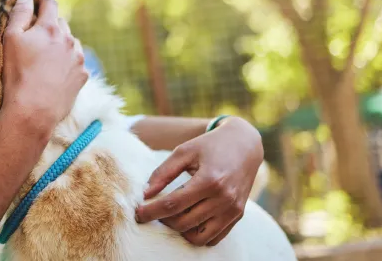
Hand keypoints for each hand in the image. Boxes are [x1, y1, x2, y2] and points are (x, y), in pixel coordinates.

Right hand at [0, 0, 87, 136]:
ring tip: (45, 58)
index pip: (50, 4)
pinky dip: (67, 62)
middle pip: (60, 23)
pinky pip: (76, 61)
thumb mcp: (11, 39)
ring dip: (60, 43)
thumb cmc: (18, 74)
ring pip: (70, 42)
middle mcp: (69, 40)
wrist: (33, 111)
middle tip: (35, 36)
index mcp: (50, 28)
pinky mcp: (82, 76)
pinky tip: (54, 72)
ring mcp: (78, 58)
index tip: (36, 0)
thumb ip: (19, 13)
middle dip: (49, 24)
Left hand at [135, 117, 263, 245]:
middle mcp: (223, 198)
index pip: (172, 205)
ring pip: (198, 237)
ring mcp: (233, 210)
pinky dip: (197, 234)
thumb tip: (145, 194)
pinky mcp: (238, 216)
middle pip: (183, 222)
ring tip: (170, 215)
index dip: (151, 211)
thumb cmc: (209, 145)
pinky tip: (187, 220)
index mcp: (209, 180)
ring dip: (179, 230)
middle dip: (162, 220)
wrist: (244, 144)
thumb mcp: (183, 151)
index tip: (137, 214)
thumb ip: (163, 173)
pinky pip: (214, 238)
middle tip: (152, 211)